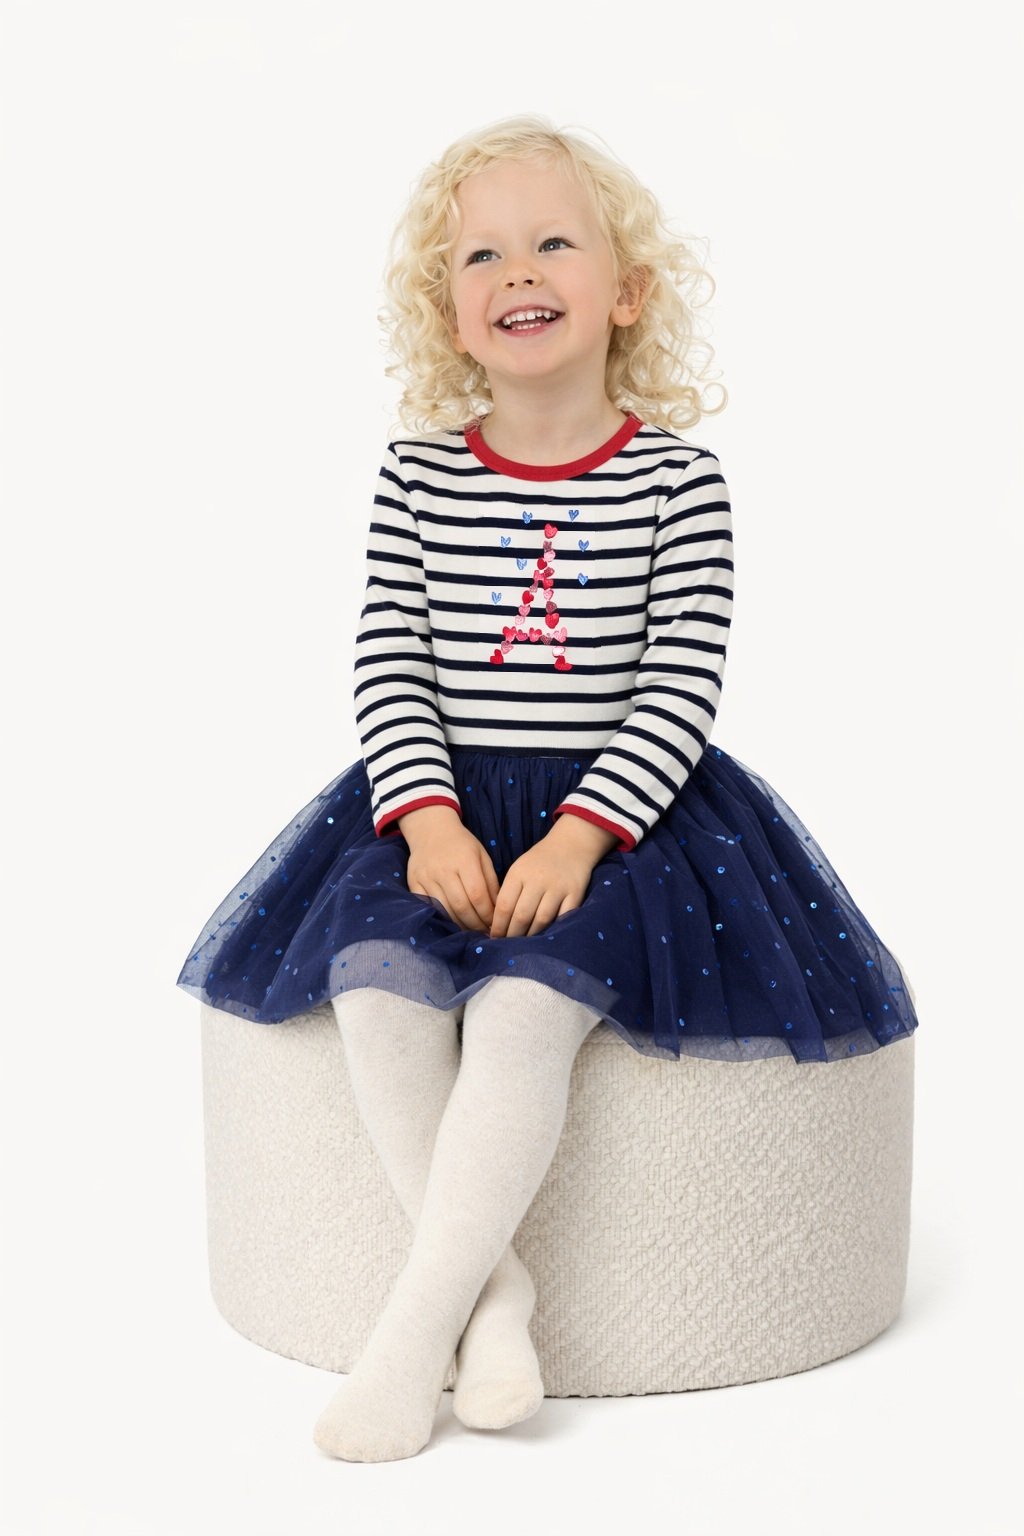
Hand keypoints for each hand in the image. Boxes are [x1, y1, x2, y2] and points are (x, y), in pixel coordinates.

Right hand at [405, 816, 500, 933]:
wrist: (430, 830)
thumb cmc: (461, 844)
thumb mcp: (481, 856)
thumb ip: (491, 881)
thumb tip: (498, 909)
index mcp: (465, 860)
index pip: (478, 895)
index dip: (487, 914)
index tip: (495, 924)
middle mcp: (444, 870)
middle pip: (461, 906)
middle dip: (475, 924)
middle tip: (484, 932)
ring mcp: (426, 877)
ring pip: (445, 910)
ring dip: (460, 925)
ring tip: (471, 930)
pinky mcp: (414, 883)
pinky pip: (428, 907)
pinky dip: (441, 919)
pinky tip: (452, 924)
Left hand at [488, 815, 617, 938]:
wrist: (571, 845)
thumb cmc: (539, 861)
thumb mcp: (519, 870)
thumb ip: (508, 892)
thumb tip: (496, 923)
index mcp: (519, 873)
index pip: (504, 905)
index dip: (498, 925)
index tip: (494, 937)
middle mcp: (538, 880)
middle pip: (521, 915)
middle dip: (512, 935)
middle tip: (507, 946)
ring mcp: (558, 887)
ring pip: (541, 919)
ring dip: (530, 936)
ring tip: (523, 945)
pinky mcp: (575, 893)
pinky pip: (563, 917)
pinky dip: (553, 929)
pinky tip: (545, 937)